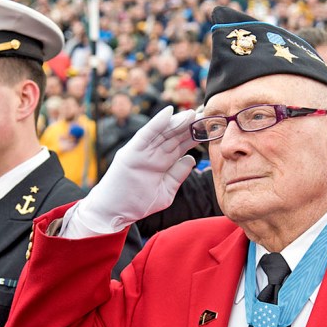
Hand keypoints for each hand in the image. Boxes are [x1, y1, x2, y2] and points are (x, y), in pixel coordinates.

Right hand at [70, 105, 198, 233]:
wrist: (114, 213)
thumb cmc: (137, 203)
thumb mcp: (165, 191)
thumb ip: (177, 175)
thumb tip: (191, 159)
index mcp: (164, 162)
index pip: (183, 145)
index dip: (197, 135)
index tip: (212, 126)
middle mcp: (154, 153)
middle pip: (175, 135)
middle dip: (191, 125)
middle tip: (208, 113)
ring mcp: (143, 151)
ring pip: (163, 132)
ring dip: (178, 122)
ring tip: (193, 113)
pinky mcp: (131, 151)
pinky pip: (146, 134)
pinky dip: (156, 123)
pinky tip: (168, 113)